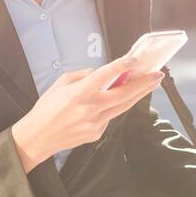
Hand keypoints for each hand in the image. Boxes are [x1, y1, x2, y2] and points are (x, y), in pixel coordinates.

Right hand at [10, 55, 163, 171]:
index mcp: (79, 93)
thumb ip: (82, 76)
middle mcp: (90, 108)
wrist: (37, 138)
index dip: (121, 66)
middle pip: (123, 94)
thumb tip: (99, 73)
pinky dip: (115, 108)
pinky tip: (116, 101)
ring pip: (123, 107)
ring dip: (139, 94)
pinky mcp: (96, 133)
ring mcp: (95, 123)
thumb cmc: (46, 109)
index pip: (104, 75)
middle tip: (157, 74)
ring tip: (151, 84)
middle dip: (143, 83)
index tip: (134, 59)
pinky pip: (110, 117)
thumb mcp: (60, 84)